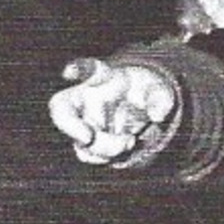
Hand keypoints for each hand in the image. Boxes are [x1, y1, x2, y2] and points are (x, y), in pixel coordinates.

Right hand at [49, 57, 177, 164]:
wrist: (140, 108)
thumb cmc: (144, 90)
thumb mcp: (159, 89)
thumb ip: (161, 98)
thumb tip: (157, 115)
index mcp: (102, 76)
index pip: (87, 68)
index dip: (76, 69)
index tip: (70, 73)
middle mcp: (84, 98)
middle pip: (61, 110)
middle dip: (70, 127)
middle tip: (88, 138)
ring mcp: (83, 121)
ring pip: (80, 141)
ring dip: (104, 148)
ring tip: (129, 141)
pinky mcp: (88, 142)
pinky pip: (90, 155)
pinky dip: (108, 156)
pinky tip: (127, 145)